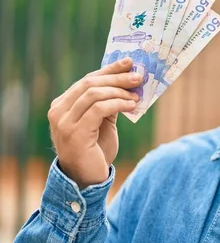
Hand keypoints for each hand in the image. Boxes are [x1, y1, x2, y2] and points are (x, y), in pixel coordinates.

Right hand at [47, 58, 141, 188]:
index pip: (87, 80)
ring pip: (94, 94)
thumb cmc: (95, 150)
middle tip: (138, 77)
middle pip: (90, 83)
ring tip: (136, 95)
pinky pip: (98, 109)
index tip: (129, 62)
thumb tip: (128, 81)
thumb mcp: (101, 122)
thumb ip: (107, 102)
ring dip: (119, 92)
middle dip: (117, 78)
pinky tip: (131, 106)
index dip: (109, 70)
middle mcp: (58, 111)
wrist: (86, 179)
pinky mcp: (75, 133)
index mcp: (62, 105)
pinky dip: (117, 104)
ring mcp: (63, 122)